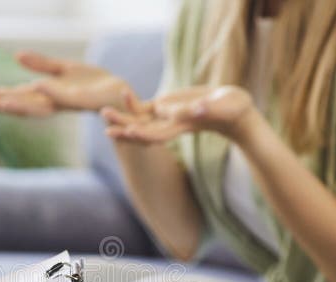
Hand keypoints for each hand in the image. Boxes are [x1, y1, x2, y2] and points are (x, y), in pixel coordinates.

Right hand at [0, 51, 132, 116]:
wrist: (120, 94)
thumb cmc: (92, 84)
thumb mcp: (64, 70)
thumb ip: (41, 64)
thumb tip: (16, 57)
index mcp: (49, 94)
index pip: (20, 96)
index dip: (1, 95)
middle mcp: (56, 101)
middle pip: (26, 104)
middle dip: (6, 104)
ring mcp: (69, 102)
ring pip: (43, 106)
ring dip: (23, 106)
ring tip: (4, 102)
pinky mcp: (85, 100)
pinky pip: (67, 97)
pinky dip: (52, 92)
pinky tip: (38, 85)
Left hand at [103, 86, 255, 143]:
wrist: (232, 111)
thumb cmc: (232, 109)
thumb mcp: (222, 107)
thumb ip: (208, 109)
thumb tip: (197, 110)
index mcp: (182, 126)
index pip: (158, 134)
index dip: (143, 134)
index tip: (129, 131)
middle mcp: (170, 124)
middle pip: (143, 129)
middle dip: (124, 127)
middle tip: (105, 123)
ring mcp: (167, 115)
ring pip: (139, 119)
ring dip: (122, 117)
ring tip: (103, 112)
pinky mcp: (167, 106)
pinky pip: (145, 107)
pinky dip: (133, 102)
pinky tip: (122, 93)